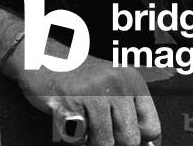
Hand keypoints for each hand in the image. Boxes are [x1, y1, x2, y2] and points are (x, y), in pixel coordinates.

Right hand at [9, 54, 159, 145]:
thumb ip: (129, 113)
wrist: (40, 55)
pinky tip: (68, 117)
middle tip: (97, 128)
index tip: (122, 136)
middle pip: (130, 139)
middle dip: (113, 142)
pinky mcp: (68, 102)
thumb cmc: (79, 78)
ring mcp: (92, 92)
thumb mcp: (112, 87)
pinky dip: (72, 137)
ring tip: (82, 121)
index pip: (152, 127)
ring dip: (91, 140)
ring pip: (105, 143)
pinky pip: (78, 139)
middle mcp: (116, 84)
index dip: (138, 139)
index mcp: (131, 80)